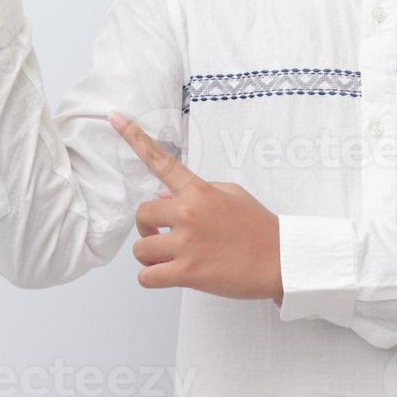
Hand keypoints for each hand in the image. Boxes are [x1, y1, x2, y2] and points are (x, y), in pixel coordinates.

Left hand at [110, 111, 283, 302]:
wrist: (281, 260)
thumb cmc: (258, 227)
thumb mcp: (232, 195)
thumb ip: (196, 191)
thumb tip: (162, 195)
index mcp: (199, 191)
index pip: (161, 160)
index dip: (135, 138)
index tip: (115, 118)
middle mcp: (189, 213)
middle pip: (142, 213)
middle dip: (147, 226)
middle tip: (161, 234)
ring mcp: (187, 243)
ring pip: (141, 248)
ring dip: (150, 255)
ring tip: (168, 258)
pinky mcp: (188, 273)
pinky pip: (147, 276)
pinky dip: (151, 277)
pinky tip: (166, 275)